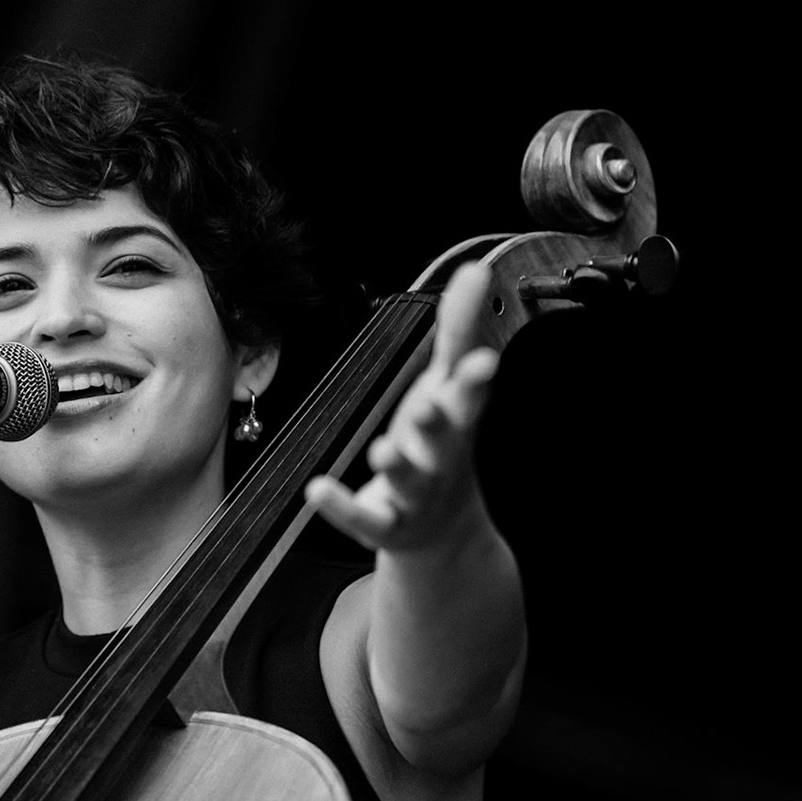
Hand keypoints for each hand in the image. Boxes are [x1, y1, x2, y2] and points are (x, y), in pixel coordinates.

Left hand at [305, 262, 499, 553]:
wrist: (443, 532)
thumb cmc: (444, 445)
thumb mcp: (450, 386)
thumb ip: (458, 329)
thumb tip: (476, 269)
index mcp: (457, 423)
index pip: (470, 398)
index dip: (476, 381)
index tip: (484, 362)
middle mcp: (440, 458)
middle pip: (443, 441)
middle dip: (438, 424)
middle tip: (429, 405)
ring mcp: (415, 495)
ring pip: (409, 481)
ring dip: (398, 465)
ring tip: (383, 450)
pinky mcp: (386, 524)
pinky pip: (364, 519)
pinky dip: (342, 506)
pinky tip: (317, 490)